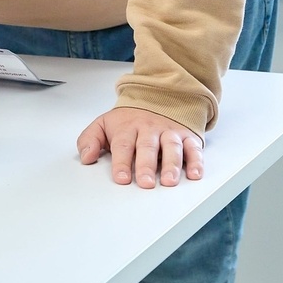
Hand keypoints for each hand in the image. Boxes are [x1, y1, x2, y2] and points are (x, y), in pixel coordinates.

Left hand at [77, 107, 203, 187]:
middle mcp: (149, 129)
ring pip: (172, 147)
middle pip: (148, 147)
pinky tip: (194, 174)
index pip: (123, 145)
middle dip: (146, 166)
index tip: (121, 178)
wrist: (156, 99)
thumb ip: (89, 140)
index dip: (122, 162)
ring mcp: (169, 133)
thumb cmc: (128, 120)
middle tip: (145, 183)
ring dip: (171, 165)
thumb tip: (86, 157)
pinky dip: (196, 161)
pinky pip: (193, 149)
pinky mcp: (188, 137)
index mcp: (127, 127)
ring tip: (168, 181)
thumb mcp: (103, 124)